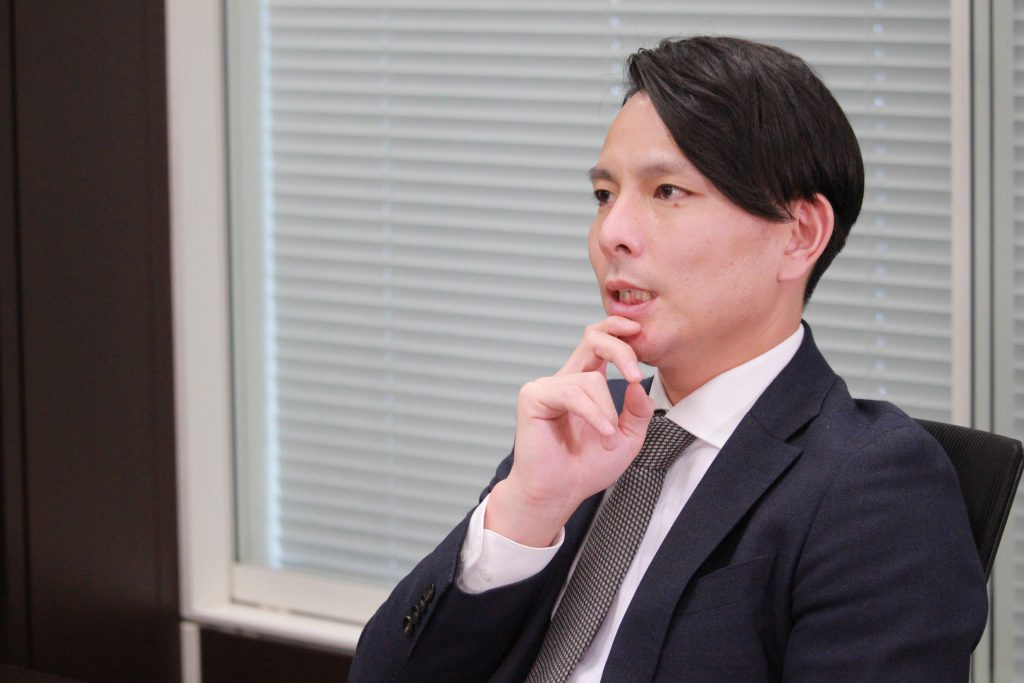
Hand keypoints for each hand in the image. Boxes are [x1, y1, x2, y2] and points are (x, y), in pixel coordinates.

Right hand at [485, 317, 654, 546]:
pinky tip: (601, 435)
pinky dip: (593, 415)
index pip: (598, 341)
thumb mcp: (627, 439)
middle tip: (637, 375)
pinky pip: (573, 394)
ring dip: (607, 414)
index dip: (615, 329)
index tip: (637, 331)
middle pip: (592, 340)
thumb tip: (638, 387)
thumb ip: (637, 412)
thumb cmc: (586, 468)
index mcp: (583, 382)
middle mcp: (564, 379)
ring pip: (591, 381)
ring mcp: (546, 387)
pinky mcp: (533, 397)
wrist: (559, 493)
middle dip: (620, 350)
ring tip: (608, 441)